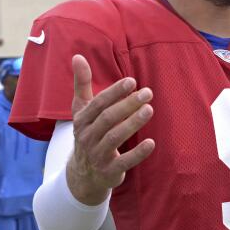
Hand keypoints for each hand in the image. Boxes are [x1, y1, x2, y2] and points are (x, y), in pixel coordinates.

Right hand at [67, 54, 156, 205]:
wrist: (83, 174)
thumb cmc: (88, 133)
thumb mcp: (81, 109)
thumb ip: (82, 84)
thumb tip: (77, 56)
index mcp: (81, 120)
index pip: (98, 104)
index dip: (114, 92)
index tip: (132, 81)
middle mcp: (87, 137)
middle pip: (107, 119)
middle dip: (127, 104)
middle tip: (148, 93)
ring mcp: (97, 155)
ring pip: (114, 137)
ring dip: (132, 123)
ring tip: (149, 109)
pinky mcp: (109, 171)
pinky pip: (124, 161)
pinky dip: (137, 153)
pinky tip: (152, 143)